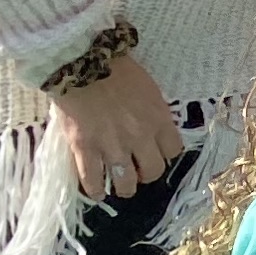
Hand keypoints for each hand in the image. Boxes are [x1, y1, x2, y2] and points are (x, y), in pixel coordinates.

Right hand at [50, 53, 181, 210]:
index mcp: (158, 119)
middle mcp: (139, 136)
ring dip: (124, 187)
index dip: (165, 155)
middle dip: (147, 175)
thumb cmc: (116, 70)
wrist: (82, 63)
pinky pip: (92, 179)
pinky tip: (95, 191)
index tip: (156, 153)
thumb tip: (154, 128)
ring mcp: (112, 145)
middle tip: (138, 172)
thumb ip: (154, 113)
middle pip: (153, 171)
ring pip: (125, 181)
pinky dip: (94, 189)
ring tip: (120, 186)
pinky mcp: (84, 148)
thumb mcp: (148, 89)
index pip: (173, 151)